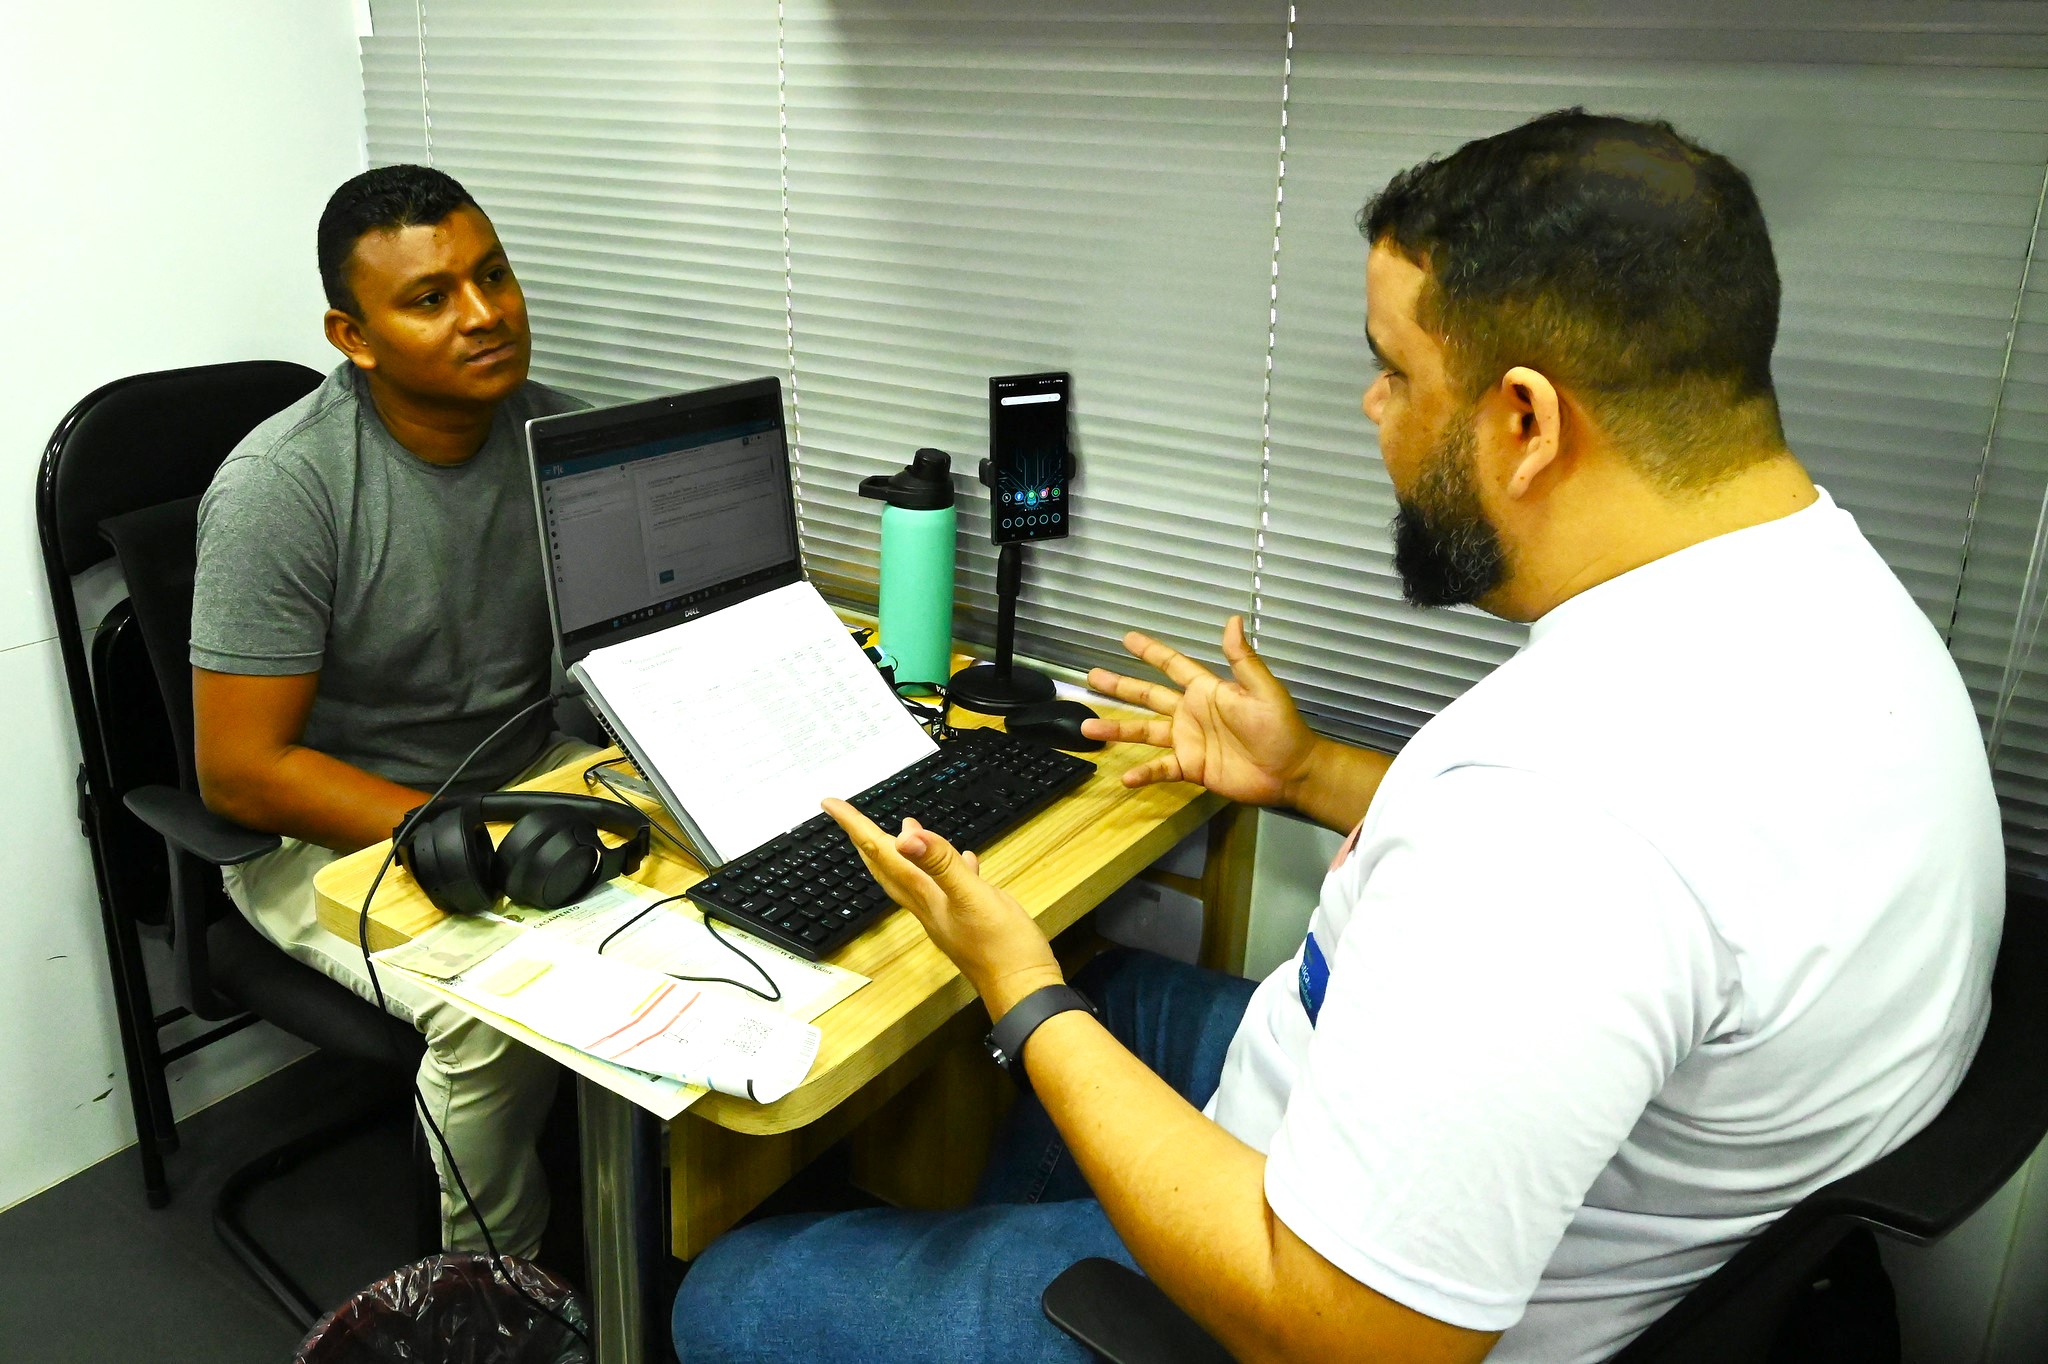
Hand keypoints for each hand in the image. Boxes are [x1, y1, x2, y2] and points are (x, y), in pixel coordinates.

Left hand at [822, 800, 1063, 1018]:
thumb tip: (904, 836)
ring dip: (902, 853)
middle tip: (850, 819)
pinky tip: (966, 861)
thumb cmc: (1002, 948)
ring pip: (914, 878)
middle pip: (888, 868)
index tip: (830, 803)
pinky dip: (950, 868)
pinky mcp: (969, 920)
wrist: (1024, 989)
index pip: (883, 853)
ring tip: (902, 831)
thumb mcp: (973, 899)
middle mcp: (929, 905)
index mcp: (925, 896)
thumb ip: (942, 865)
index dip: (856, 826)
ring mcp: (948, 914)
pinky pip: (950, 886)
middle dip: (867, 841)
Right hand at [1083, 615, 1321, 805]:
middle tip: (1092, 676)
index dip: (1151, 652)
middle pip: (1148, 696)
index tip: (1127, 638)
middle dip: (1120, 686)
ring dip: (1118, 729)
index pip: (1173, 665)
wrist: (1290, 771)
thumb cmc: (1280, 727)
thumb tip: (1232, 619)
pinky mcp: (1191, 767)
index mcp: (1206, 690)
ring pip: (1145, 731)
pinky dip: (1143, 772)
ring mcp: (1188, 740)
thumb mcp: (1264, 690)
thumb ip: (1243, 659)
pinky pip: (1161, 768)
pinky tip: (1125, 777)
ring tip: (1088, 726)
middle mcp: (1191, 712)